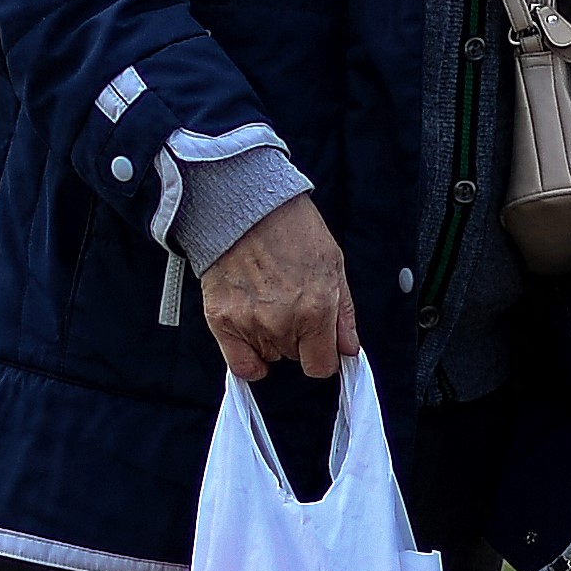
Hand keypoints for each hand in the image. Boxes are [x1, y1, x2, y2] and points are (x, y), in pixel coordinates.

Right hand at [201, 195, 358, 383]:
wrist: (244, 204)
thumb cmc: (290, 226)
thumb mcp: (333, 263)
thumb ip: (344, 313)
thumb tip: (348, 348)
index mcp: (315, 309)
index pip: (320, 366)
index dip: (322, 355)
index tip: (318, 344)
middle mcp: (283, 322)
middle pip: (294, 359)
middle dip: (297, 338)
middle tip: (290, 304)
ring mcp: (250, 323)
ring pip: (269, 356)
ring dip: (271, 339)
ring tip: (267, 302)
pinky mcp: (222, 320)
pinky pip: (239, 364)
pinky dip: (247, 357)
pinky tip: (251, 336)